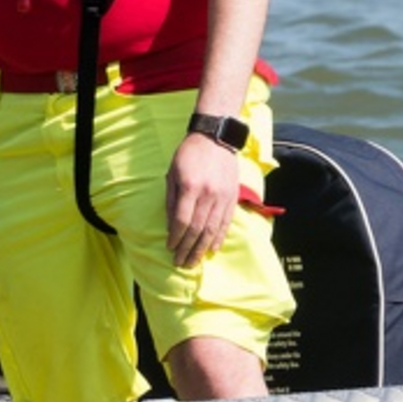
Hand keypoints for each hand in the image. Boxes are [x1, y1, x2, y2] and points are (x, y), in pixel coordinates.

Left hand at [164, 133, 243, 267]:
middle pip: (197, 229)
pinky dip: (218, 238)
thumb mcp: (172, 174)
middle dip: (187, 249)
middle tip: (180, 263)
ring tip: (194, 261)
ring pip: (212, 230)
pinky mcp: (232, 198)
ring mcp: (222, 197)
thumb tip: (171, 227)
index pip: (182, 221)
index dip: (175, 238)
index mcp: (190, 187)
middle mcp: (208, 194)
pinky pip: (225, 223)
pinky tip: (212, 249)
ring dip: (202, 249)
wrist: (216, 138)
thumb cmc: (188, 155)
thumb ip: (171, 201)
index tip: (170, 248)